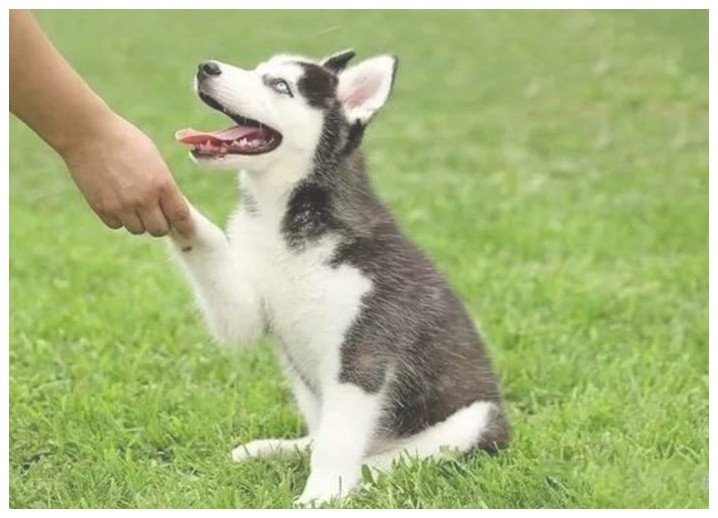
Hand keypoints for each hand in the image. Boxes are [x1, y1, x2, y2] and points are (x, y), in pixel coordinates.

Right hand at [59, 113, 193, 236]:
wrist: (88, 134)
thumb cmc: (125, 141)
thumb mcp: (154, 160)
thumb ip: (163, 185)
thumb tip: (171, 207)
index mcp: (162, 184)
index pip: (180, 215)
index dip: (185, 226)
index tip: (186, 231)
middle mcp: (144, 199)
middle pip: (159, 229)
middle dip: (161, 224)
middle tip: (157, 216)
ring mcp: (122, 206)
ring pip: (138, 229)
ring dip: (139, 222)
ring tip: (133, 204)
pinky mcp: (102, 208)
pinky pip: (116, 225)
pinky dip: (118, 218)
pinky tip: (116, 202)